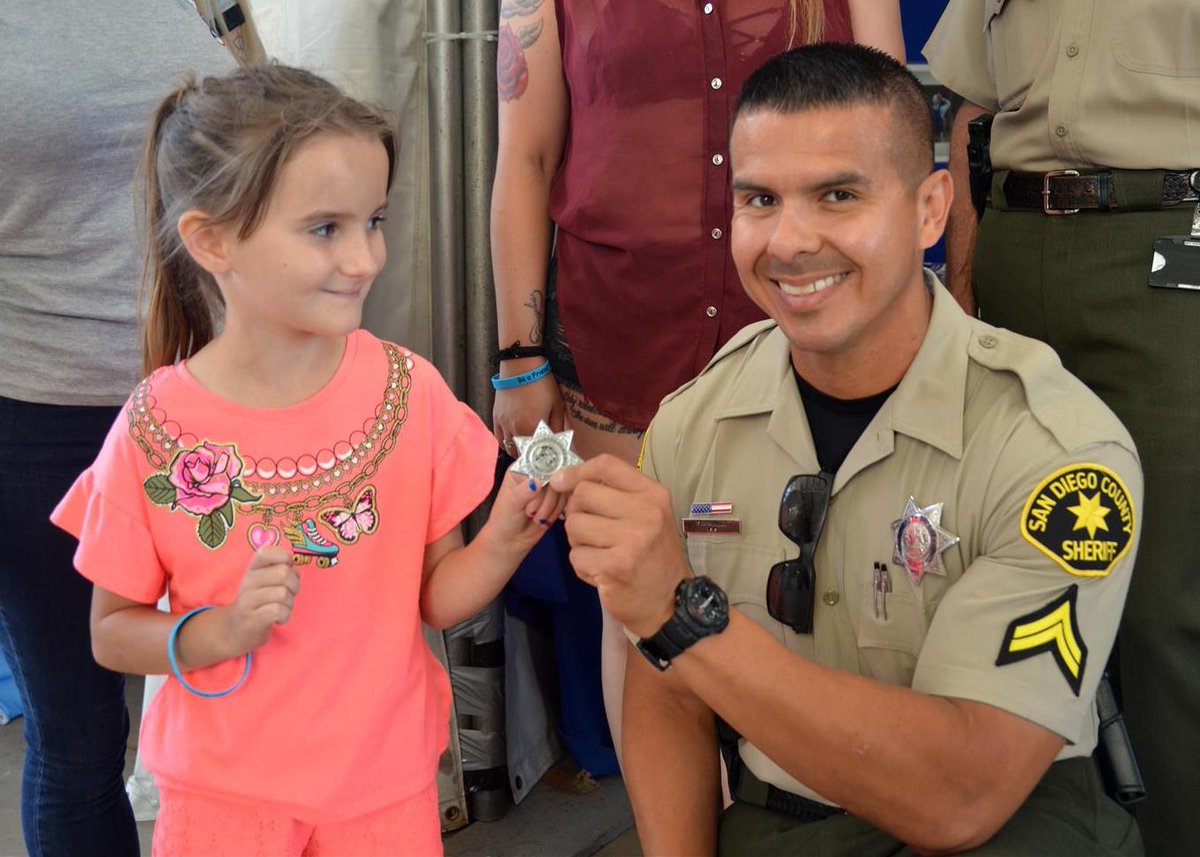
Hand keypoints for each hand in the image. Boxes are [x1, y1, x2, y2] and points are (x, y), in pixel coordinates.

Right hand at [221, 546, 299, 656]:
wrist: (237, 630)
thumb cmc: (261, 602)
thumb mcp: (268, 581)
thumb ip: (282, 569)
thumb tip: (295, 568)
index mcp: (253, 568)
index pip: (267, 552)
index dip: (283, 558)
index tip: (286, 568)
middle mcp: (247, 581)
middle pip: (283, 573)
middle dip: (294, 585)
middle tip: (289, 593)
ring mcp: (247, 600)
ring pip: (283, 593)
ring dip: (290, 603)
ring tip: (282, 608)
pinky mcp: (251, 618)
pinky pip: (278, 611)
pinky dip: (285, 616)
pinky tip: (279, 619)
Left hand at [480, 466, 569, 558]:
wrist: (510, 541)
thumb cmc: (504, 520)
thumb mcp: (510, 504)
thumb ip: (523, 492)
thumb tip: (537, 482)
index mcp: (524, 467)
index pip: (543, 461)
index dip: (545, 475)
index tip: (537, 491)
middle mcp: (538, 474)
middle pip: (557, 476)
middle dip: (546, 499)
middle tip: (530, 512)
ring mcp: (549, 488)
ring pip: (563, 490)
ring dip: (550, 508)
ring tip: (535, 518)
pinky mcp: (557, 500)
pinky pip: (567, 501)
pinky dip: (556, 513)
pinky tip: (544, 520)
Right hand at [493, 357, 565, 455]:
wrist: (521, 366)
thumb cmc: (542, 384)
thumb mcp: (557, 405)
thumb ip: (557, 427)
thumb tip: (559, 442)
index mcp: (534, 428)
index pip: (538, 453)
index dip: (543, 458)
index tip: (549, 459)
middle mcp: (517, 429)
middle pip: (522, 454)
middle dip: (530, 456)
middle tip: (538, 455)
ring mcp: (504, 424)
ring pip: (509, 448)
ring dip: (518, 451)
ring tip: (527, 448)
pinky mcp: (496, 417)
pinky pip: (499, 438)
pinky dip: (505, 443)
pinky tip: (513, 441)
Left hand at [551, 455, 687, 637]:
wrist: (671, 603)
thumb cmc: (652, 556)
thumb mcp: (647, 515)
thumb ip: (613, 494)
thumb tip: (563, 480)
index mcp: (654, 494)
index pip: (606, 465)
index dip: (577, 471)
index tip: (561, 482)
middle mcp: (646, 513)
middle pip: (583, 494)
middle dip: (576, 513)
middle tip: (590, 532)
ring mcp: (632, 540)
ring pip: (574, 525)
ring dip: (578, 541)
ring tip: (599, 553)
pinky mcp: (615, 566)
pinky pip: (576, 555)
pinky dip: (582, 566)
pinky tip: (601, 572)